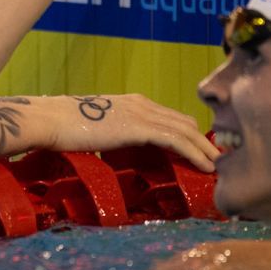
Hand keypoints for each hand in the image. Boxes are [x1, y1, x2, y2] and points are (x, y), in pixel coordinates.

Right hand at [44, 93, 219, 171]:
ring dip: (205, 149)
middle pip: (184, 122)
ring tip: (219, 165)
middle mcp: (141, 104)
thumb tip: (112, 148)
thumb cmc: (64, 126)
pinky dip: (196, 153)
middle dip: (202, 140)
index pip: (169, 117)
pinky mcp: (139, 128)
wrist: (51, 120)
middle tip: (218, 158)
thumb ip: (111, 133)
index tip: (201, 149)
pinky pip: (177, 141)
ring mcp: (141, 114)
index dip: (188, 133)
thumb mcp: (94, 127)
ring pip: (186, 131)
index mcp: (132, 103)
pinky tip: (206, 166)